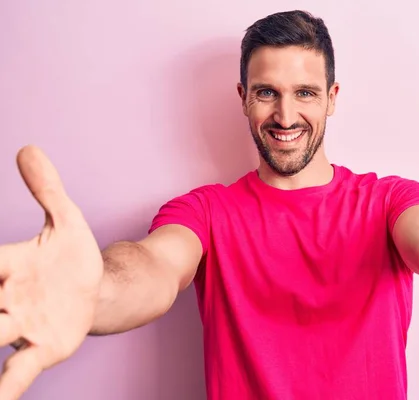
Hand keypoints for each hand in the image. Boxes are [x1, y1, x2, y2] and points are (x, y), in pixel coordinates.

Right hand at [0, 146, 102, 398]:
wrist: (95, 287)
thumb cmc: (71, 255)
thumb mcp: (66, 219)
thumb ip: (47, 189)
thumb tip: (28, 147)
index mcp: (6, 265)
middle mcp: (4, 298)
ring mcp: (20, 326)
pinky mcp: (42, 348)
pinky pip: (18, 373)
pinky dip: (7, 388)